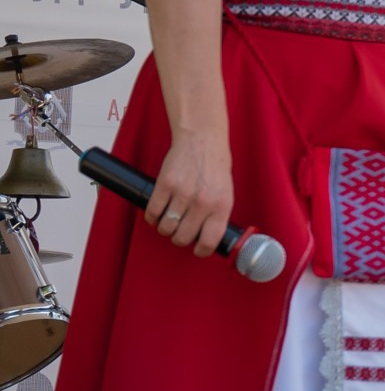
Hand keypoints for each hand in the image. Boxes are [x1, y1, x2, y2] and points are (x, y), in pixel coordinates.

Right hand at [147, 127, 233, 257]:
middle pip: (182, 237)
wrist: (201, 140)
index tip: (197, 249)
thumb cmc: (214, 166)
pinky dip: (151, 217)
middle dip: (178, 239)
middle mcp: (203, 202)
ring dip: (164, 228)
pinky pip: (152, 212)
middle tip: (178, 232)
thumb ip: (217, 213)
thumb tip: (207, 236)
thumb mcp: (226, 192)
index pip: (209, 241)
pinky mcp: (165, 185)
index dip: (201, 250)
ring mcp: (183, 194)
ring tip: (167, 221)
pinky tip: (156, 213)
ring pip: (165, 228)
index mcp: (221, 206)